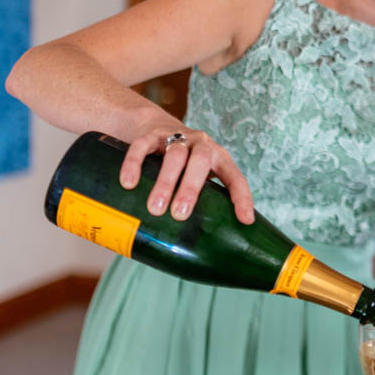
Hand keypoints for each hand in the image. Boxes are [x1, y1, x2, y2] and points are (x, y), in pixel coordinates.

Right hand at [118, 126, 254, 223]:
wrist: (153, 124)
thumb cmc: (181, 164)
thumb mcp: (196, 176)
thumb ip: (198, 201)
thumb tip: (193, 250)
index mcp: (218, 158)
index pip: (235, 177)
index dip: (242, 197)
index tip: (245, 220)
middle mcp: (201, 145)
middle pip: (200, 161)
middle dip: (191, 189)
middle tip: (179, 214)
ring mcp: (176, 137)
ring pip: (175, 155)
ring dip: (166, 182)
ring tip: (155, 209)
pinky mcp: (150, 134)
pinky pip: (142, 146)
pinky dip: (135, 164)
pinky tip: (129, 184)